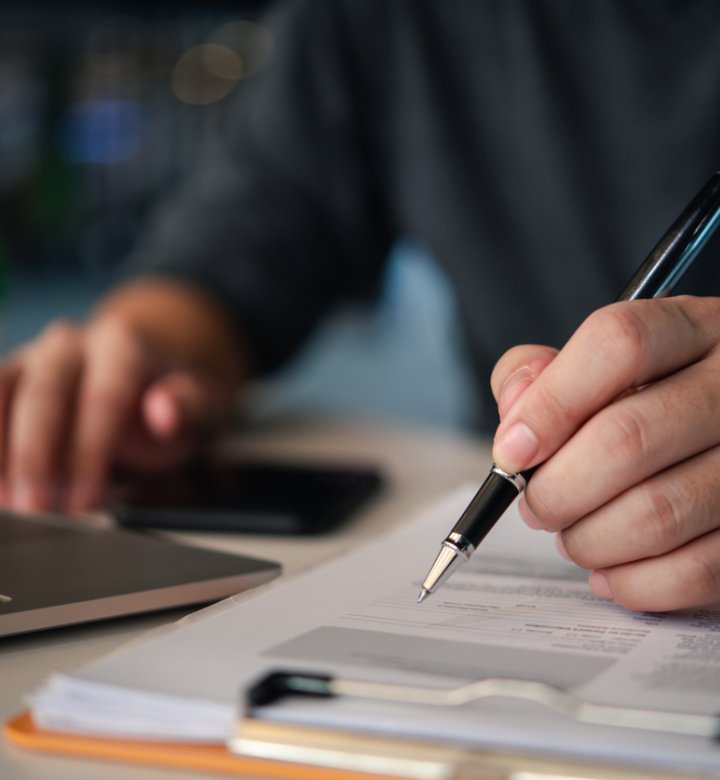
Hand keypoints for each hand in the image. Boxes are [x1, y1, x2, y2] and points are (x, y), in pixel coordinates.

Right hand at [0, 281, 244, 513]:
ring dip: (0, 449)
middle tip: (37, 508)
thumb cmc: (169, 402)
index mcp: (123, 345)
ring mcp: (34, 356)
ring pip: (2, 391)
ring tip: (7, 500)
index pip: (104, 397)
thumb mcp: (198, 407)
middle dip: (37, 457)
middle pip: (45, 394)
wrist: (146, 379)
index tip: (86, 498)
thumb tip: (165, 410)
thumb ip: (187, 408)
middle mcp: (71, 342)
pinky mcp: (10, 375)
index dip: (91, 451)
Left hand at [490, 295, 719, 611]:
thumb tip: (515, 424)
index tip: (511, 453)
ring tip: (573, 537)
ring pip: (656, 514)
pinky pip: (695, 571)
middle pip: (626, 438)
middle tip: (535, 506)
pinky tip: (611, 572)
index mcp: (693, 330)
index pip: (618, 343)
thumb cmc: (645, 405)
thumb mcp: (597, 368)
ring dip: (588, 541)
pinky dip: (633, 584)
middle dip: (555, 490)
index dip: (550, 404)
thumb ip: (540, 376)